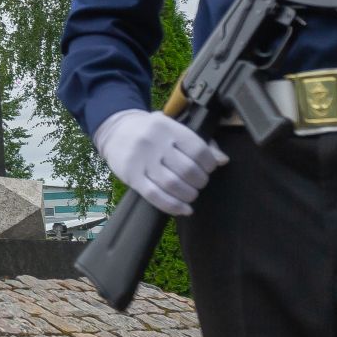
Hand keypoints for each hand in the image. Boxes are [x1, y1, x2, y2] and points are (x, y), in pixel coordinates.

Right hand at [95, 109, 227, 216]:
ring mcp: (141, 160)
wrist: (113, 129)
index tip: (208, 169)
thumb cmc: (150, 130)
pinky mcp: (131, 176)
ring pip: (172, 184)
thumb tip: (222, 160)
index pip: (197, 150)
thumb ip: (199, 142)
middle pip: (187, 169)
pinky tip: (183, 209)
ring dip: (188, 195)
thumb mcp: (173, 127)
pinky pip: (155, 195)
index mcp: (168, 127)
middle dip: (199, 182)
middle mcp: (154, 143)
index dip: (209, 164)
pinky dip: (173, 206)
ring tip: (190, 194)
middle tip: (198, 183)